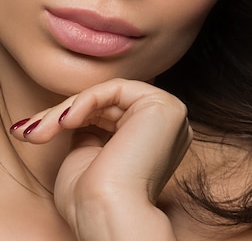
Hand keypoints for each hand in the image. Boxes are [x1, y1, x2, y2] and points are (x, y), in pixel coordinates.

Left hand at [11, 79, 192, 240]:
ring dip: (69, 110)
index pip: (110, 115)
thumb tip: (79, 115)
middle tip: (32, 132)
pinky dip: (85, 101)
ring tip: (42, 130)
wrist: (108, 213)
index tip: (34, 133)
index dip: (72, 118)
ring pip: (109, 95)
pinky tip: (66, 121)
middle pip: (108, 104)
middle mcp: (167, 127)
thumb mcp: (87, 156)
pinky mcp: (163, 105)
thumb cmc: (94, 199)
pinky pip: (117, 88)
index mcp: (155, 141)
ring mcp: (169, 114)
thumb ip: (90, 131)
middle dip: (64, 114)